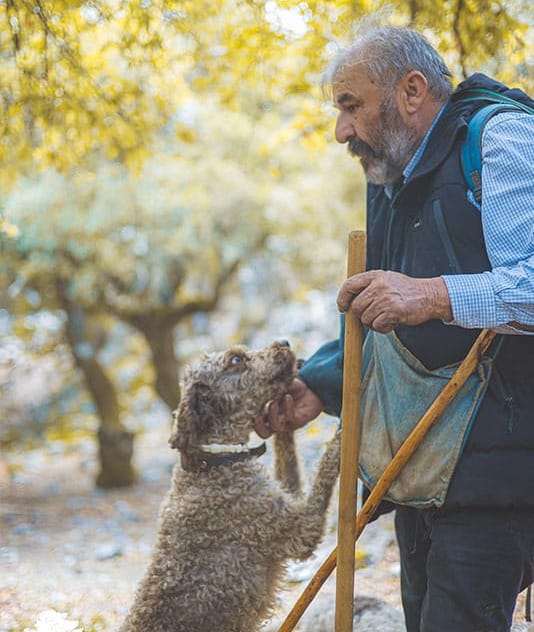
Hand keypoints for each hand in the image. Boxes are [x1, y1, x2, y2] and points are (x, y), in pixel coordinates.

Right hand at [254, 379, 322, 438]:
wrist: (312, 390)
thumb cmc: (293, 388)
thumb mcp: (279, 386)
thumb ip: (269, 386)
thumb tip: (256, 381)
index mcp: (268, 414)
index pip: (255, 423)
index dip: (249, 419)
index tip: (246, 407)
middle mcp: (276, 421)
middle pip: (263, 434)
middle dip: (258, 427)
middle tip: (256, 416)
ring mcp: (287, 422)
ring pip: (276, 428)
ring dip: (272, 415)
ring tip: (273, 403)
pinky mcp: (299, 421)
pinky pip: (290, 418)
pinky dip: (287, 408)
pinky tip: (287, 397)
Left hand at [336, 270, 451, 332]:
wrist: (429, 296)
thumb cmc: (405, 291)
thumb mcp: (386, 280)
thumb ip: (368, 286)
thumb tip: (348, 301)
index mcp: (374, 276)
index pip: (349, 285)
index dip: (342, 298)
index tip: (342, 307)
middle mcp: (378, 285)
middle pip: (356, 307)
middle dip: (362, 315)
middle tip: (375, 315)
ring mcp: (385, 298)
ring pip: (365, 319)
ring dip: (373, 323)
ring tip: (386, 318)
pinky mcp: (393, 311)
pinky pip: (377, 325)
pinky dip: (383, 328)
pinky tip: (392, 323)